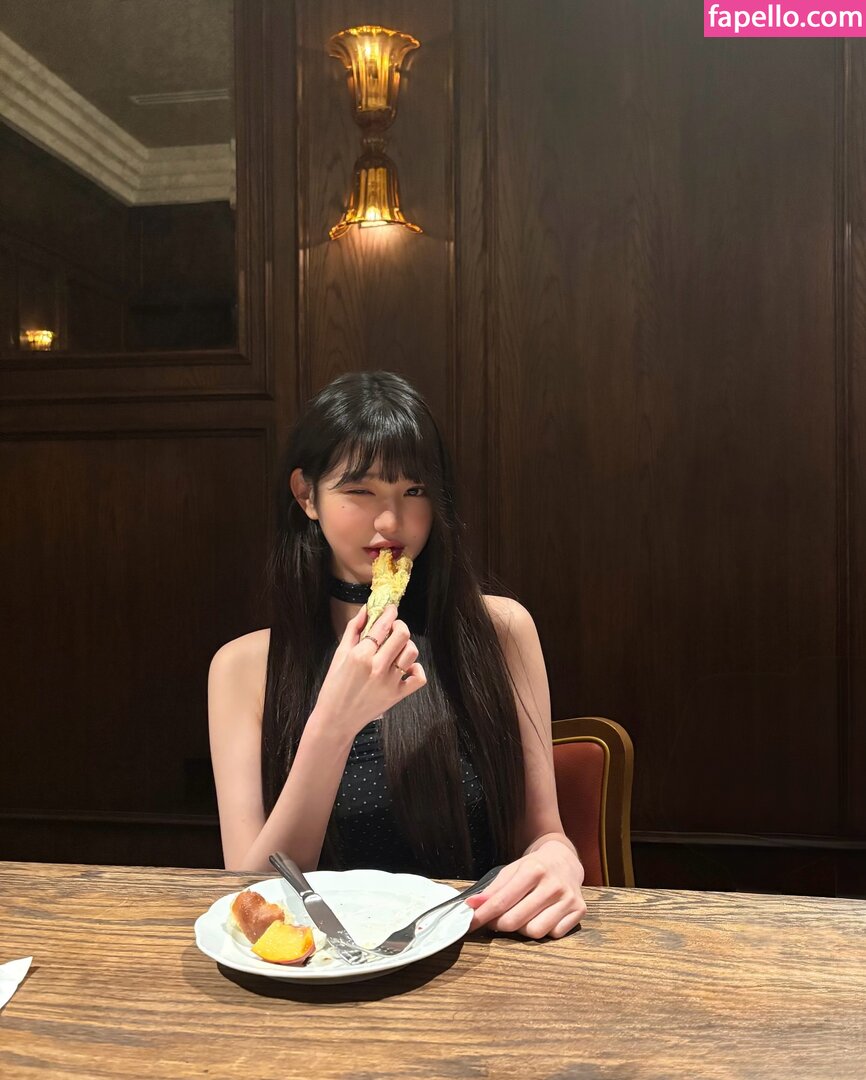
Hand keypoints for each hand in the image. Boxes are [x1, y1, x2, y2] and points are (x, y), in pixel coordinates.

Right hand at [312, 604, 426, 738]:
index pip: (383, 625)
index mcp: (360, 655)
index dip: (389, 612)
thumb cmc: (334, 687)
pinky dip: (416, 669)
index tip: (390, 608)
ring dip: (406, 645)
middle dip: (399, 625)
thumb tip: (366, 609)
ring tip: (395, 648)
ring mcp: (390, 682)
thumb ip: (354, 630)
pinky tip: (405, 668)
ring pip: (411, 652)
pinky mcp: (398, 695)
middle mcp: (377, 667)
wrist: (336, 720)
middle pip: (402, 634)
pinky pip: (419, 677)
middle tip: (393, 628)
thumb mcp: (339, 655)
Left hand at [464, 839, 585, 939]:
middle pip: (516, 920)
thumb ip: (493, 889)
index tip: (470, 923)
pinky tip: (539, 917)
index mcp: (534, 870)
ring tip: (519, 917)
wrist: (565, 860)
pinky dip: (542, 930)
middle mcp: (553, 885)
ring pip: (535, 931)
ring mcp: (568, 899)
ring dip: (521, 930)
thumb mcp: (512, 870)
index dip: (483, 915)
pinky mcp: (579, 911)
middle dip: (499, 924)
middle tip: (494, 921)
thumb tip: (472, 905)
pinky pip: (554, 934)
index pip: (502, 901)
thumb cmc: (535, 867)